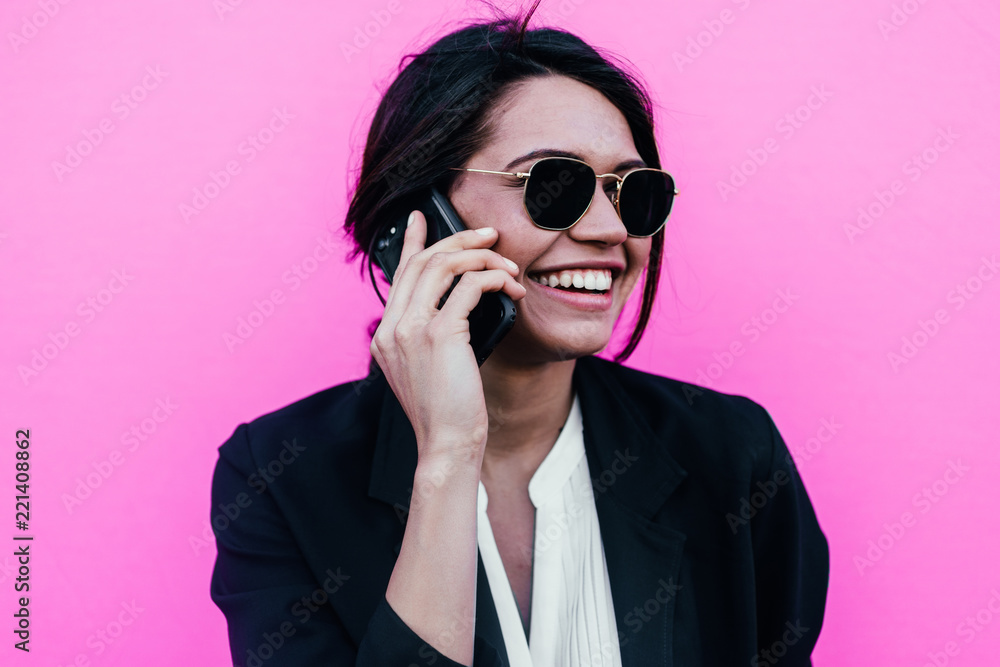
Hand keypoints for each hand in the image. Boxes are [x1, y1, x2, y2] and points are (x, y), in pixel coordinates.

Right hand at [370, 210, 525, 465]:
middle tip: (489, 236)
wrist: (448, 445)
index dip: (413, 241)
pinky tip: (511, 289)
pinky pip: (468, 286)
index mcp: (386, 334)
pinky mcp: (437, 334)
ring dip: (481, 258)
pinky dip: (493, 279)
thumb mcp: (432, 368)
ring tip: (508, 267)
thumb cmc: (449, 412)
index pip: (398, 274)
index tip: (421, 217)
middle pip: (422, 261)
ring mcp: (410, 329)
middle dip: (458, 239)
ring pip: (443, 266)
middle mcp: (392, 328)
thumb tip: (462, 302)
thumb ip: (432, 335)